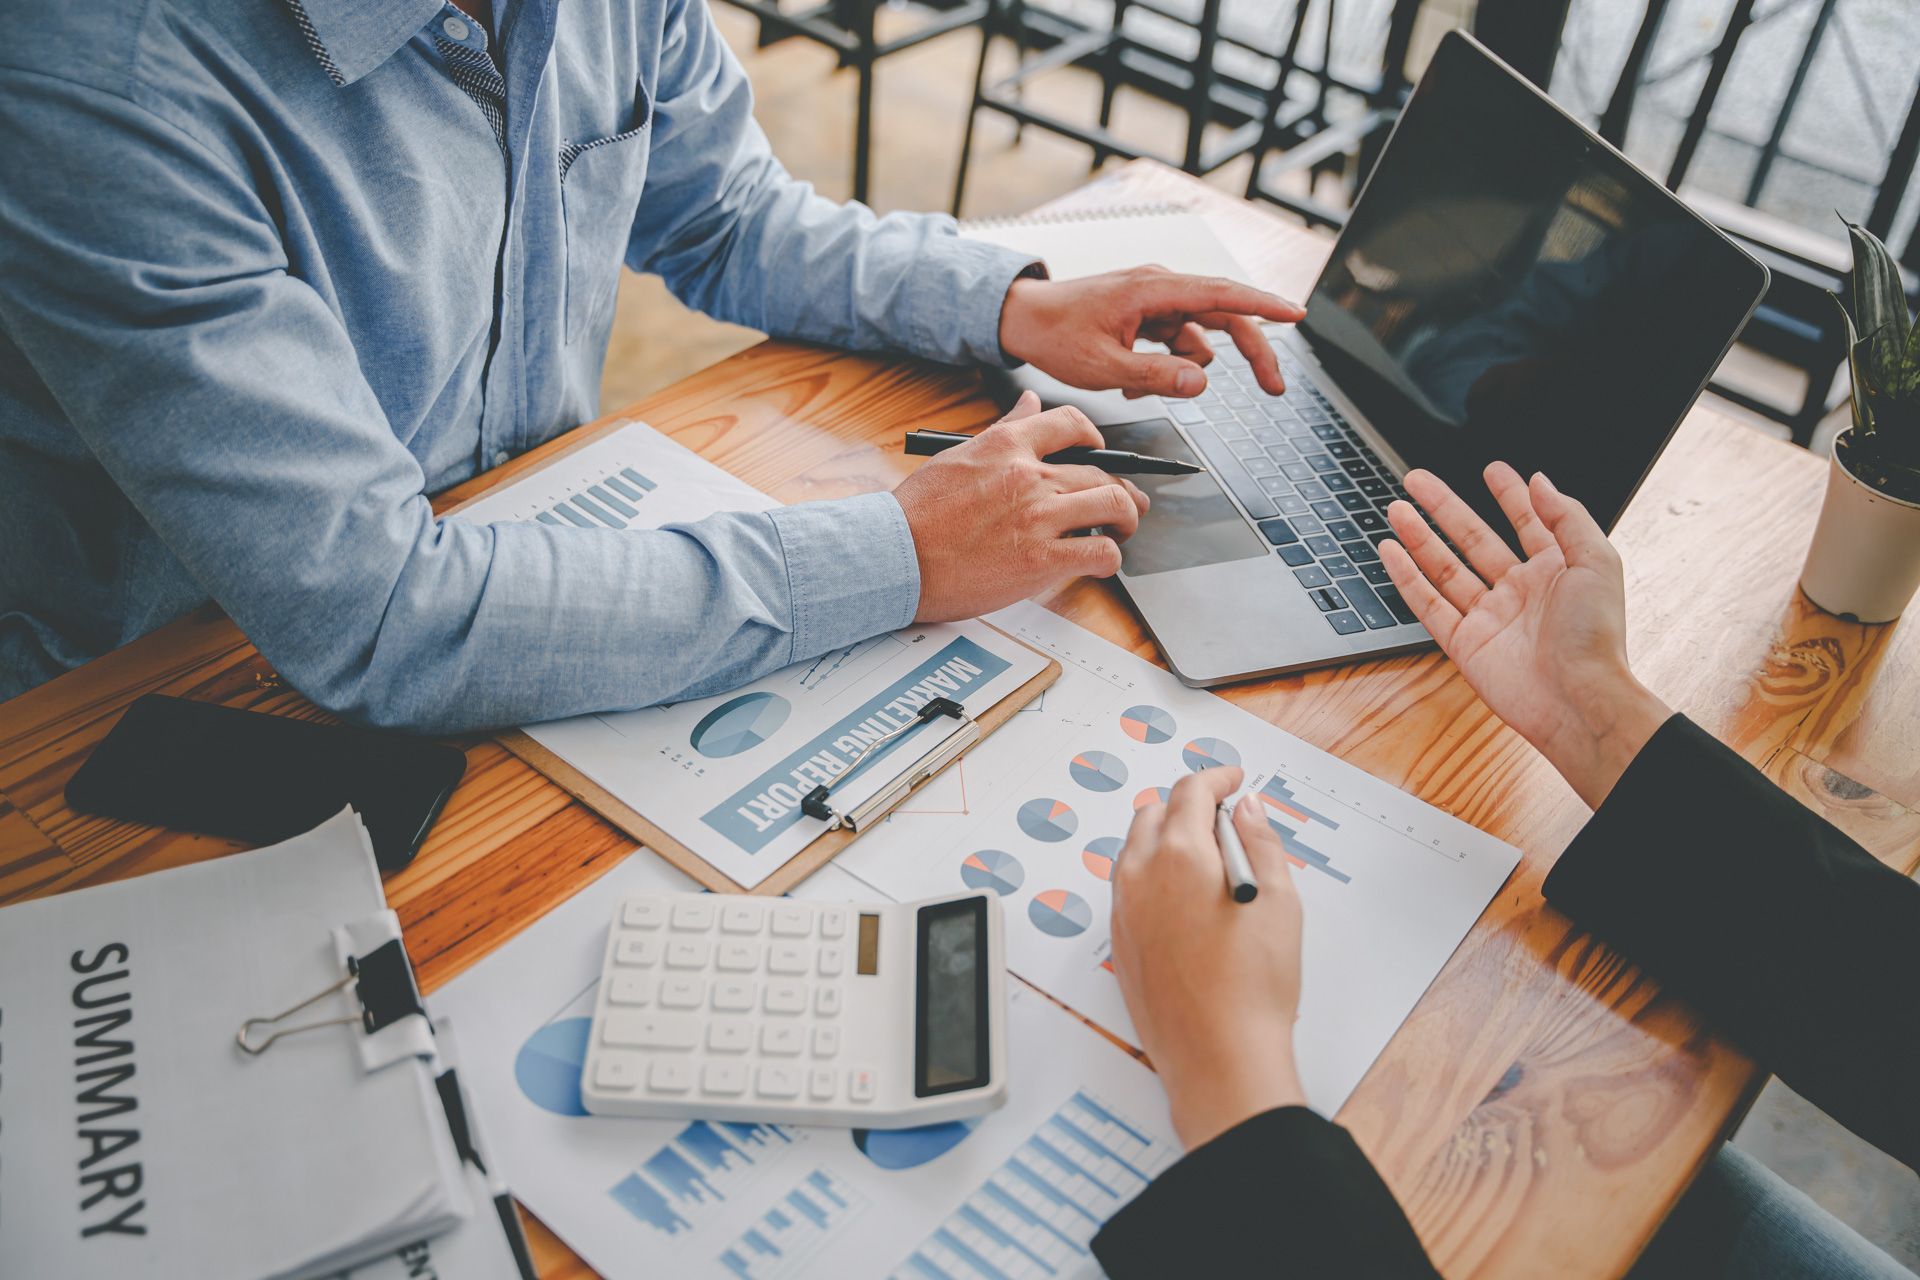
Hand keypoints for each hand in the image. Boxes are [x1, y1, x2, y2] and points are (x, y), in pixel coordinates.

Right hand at [893, 391, 1148, 621]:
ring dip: (1126, 519)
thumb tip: (1029, 403)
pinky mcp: (1041, 560)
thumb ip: (1003, 430)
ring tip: (1121, 531)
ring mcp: (1038, 517)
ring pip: (1114, 505)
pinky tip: (1099, 562)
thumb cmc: (917, 515)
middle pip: (1102, 471)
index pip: (1072, 423)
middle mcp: (1028, 475)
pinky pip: (1101, 553)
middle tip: (1123, 504)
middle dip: (1120, 489)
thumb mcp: (958, 456)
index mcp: (1006, 446)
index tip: (1100, 454)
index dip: (1097, 439)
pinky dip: (1110, 558)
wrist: (894, 557)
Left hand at [998, 267, 1305, 399]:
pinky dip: (1162, 368)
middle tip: (1274, 389)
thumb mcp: (1104, 366)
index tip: (1296, 314)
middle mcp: (1162, 288)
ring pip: (1197, 340)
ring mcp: (1156, 302)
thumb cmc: (1055, 334)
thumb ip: (1155, 376)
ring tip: (1136, 387)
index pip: (1223, 295)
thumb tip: (1203, 380)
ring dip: (1180, 371)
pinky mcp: (1149, 316)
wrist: (1023, 320)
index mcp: (1154, 289)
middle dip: (1251, 353)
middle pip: (1225, 319)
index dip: (1264, 306)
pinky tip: (1130, 381)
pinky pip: (1174, 345)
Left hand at [1110, 766, 1307, 1149]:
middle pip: (1155, 814)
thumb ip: (1261, 842)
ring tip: (1209, 858)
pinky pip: (1129, 888)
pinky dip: (1154, 874)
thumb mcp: (1279, 901)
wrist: (1219, 1057)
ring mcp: (1124, 910)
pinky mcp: (1121, 942)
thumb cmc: (1253, 987)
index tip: (1236, 781)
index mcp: (1180, 855)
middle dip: (1189, 805)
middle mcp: (1141, 876)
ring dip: (1168, 838)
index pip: (1191, 791)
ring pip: (1136, 850)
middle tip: (1226, 819)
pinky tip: (1187, 899)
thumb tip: (1248, 809)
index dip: (1218, 779)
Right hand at [1380, 463, 1671, 807]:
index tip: (1493, 470)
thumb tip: (1540, 481)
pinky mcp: (1464, 643)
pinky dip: (1407, 578)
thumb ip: (1567, 517)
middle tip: (1418, 480)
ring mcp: (1489, 617)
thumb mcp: (1597, 562)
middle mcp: (1519, 592)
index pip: (1527, 522)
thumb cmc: (1596, 638)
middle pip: (1473, 539)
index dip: (1511, 495)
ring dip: (1419, 536)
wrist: (1578, 699)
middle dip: (1445, 507)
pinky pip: (1429, 605)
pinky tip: (1391, 552)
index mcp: (1555, 571)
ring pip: (1445, 567)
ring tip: (1396, 508)